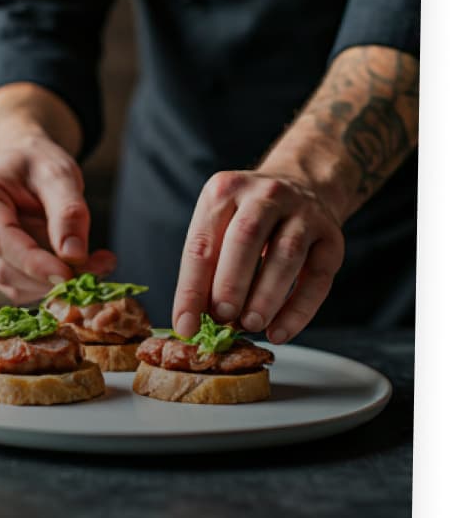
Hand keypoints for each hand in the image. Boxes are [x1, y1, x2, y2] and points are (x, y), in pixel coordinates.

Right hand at [0, 133, 115, 302]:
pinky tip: (80, 265)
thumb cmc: (39, 164)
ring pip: (16, 286)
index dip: (34, 263)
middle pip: (6, 269)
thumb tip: (74, 256)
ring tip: (98, 262)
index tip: (69, 276)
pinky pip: (24, 289)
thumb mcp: (59, 174)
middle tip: (101, 267)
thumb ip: (68, 213)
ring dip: (57, 284)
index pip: (1, 239)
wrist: (27, 167)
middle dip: (53, 277)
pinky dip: (54, 285)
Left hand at [172, 171, 344, 343]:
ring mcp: (303, 212)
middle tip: (222, 317)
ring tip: (250, 325)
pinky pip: (317, 277)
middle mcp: (265, 195)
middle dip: (230, 283)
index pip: (201, 243)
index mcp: (225, 190)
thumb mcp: (220, 225)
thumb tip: (194, 321)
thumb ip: (207, 268)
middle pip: (245, 238)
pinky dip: (299, 310)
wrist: (303, 185)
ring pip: (285, 254)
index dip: (191, 289)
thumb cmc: (248, 218)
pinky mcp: (331, 237)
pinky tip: (280, 332)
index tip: (186, 325)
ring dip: (265, 296)